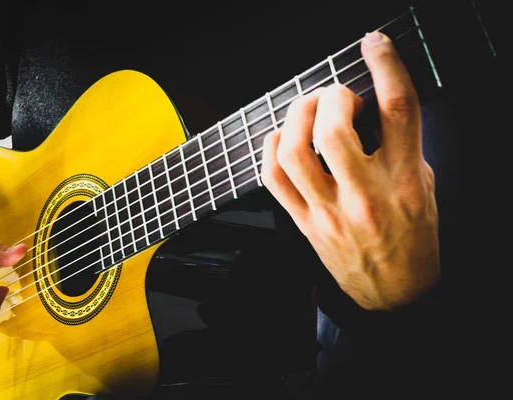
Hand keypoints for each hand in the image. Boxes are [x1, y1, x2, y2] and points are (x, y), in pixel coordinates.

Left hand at [262, 31, 438, 310]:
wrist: (394, 293)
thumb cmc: (413, 239)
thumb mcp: (422, 186)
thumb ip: (400, 145)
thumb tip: (369, 106)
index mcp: (404, 181)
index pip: (397, 110)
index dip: (385, 66)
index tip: (374, 46)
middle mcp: (366, 196)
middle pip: (334, 129)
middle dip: (331, 97)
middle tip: (338, 98)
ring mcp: (330, 212)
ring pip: (295, 152)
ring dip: (296, 117)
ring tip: (308, 110)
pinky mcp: (305, 224)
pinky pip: (273, 180)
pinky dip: (271, 148)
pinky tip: (282, 138)